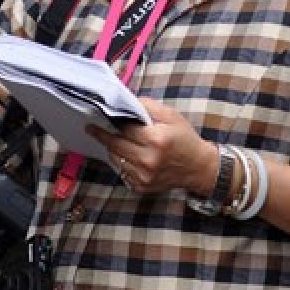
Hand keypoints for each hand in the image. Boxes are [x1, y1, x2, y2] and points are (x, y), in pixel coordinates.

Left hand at [87, 98, 217, 195]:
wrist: (198, 168)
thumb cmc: (185, 139)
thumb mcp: (171, 116)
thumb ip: (148, 106)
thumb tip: (127, 103)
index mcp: (156, 140)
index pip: (125, 128)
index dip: (115, 121)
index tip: (103, 116)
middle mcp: (148, 160)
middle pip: (115, 144)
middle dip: (102, 135)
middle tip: (91, 128)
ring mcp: (144, 176)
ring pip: (115, 159)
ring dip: (111, 149)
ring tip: (111, 140)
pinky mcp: (142, 186)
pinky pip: (122, 172)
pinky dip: (121, 162)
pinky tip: (126, 155)